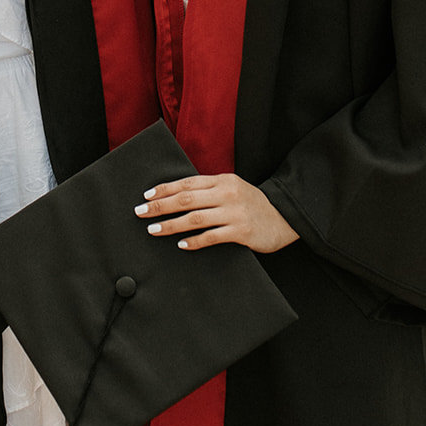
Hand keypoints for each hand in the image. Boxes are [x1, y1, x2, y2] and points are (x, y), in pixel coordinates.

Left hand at [135, 173, 298, 253]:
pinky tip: (181, 245)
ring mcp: (234, 212)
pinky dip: (194, 241)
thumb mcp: (233, 188)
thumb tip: (178, 196)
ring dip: (171, 224)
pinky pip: (212, 236)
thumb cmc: (253, 204)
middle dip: (160, 205)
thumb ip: (210, 190)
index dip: (165, 188)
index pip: (188, 182)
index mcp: (222, 180)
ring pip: (195, 218)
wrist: (285, 217)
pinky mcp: (241, 231)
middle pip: (186, 198)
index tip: (146, 195)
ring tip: (153, 230)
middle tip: (140, 212)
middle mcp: (227, 194)